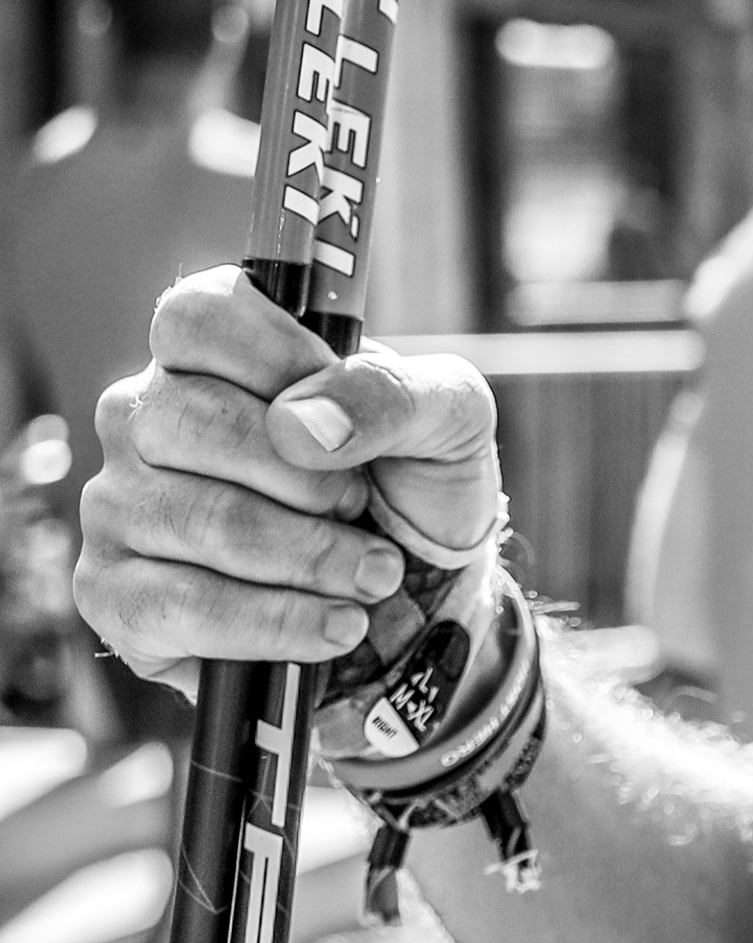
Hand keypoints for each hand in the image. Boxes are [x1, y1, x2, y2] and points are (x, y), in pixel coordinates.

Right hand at [79, 268, 504, 687]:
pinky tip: (335, 625)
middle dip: (308, 479)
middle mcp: (143, 418)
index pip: (195, 317)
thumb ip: (390, 393)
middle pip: (191, 422)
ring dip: (311, 558)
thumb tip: (300, 424)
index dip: (275, 358)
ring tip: (373, 575)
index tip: (341, 412)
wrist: (415, 591)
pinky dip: (277, 622)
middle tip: (361, 506)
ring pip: (199, 521)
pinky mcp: (116, 594)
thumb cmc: (413, 479)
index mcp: (211, 354)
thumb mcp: (447, 416)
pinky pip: (179, 607)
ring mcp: (117, 504)